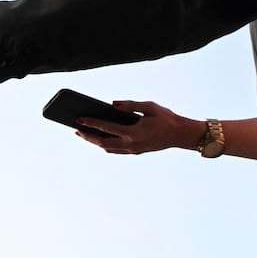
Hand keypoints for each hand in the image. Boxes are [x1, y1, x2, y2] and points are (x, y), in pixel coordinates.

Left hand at [71, 100, 199, 155]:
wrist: (181, 135)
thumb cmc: (166, 118)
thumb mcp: (150, 106)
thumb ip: (130, 105)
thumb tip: (112, 105)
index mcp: (133, 132)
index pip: (106, 128)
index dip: (91, 123)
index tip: (79, 119)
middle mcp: (131, 144)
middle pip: (103, 143)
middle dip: (87, 136)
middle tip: (75, 129)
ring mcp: (133, 150)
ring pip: (108, 149)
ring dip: (95, 142)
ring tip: (84, 133)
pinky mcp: (136, 151)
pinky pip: (116, 150)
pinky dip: (105, 144)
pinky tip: (99, 137)